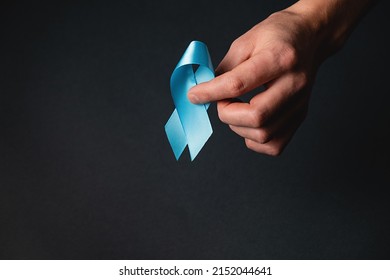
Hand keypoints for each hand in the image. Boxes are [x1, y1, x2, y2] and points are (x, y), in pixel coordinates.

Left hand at [188, 10, 322, 155]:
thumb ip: (225, 69)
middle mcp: (294, 84)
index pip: (239, 84)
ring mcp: (299, 104)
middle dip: (227, 114)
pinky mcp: (300, 117)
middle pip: (256, 116)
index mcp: (279, 58)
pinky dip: (253, 139)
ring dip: (238, 126)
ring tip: (235, 109)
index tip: (194, 95)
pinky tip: (249, 122)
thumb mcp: (246, 41)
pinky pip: (273, 145)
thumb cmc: (277, 36)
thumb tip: (204, 93)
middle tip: (222, 101)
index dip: (210, 93)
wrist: (309, 38)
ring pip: (263, 135)